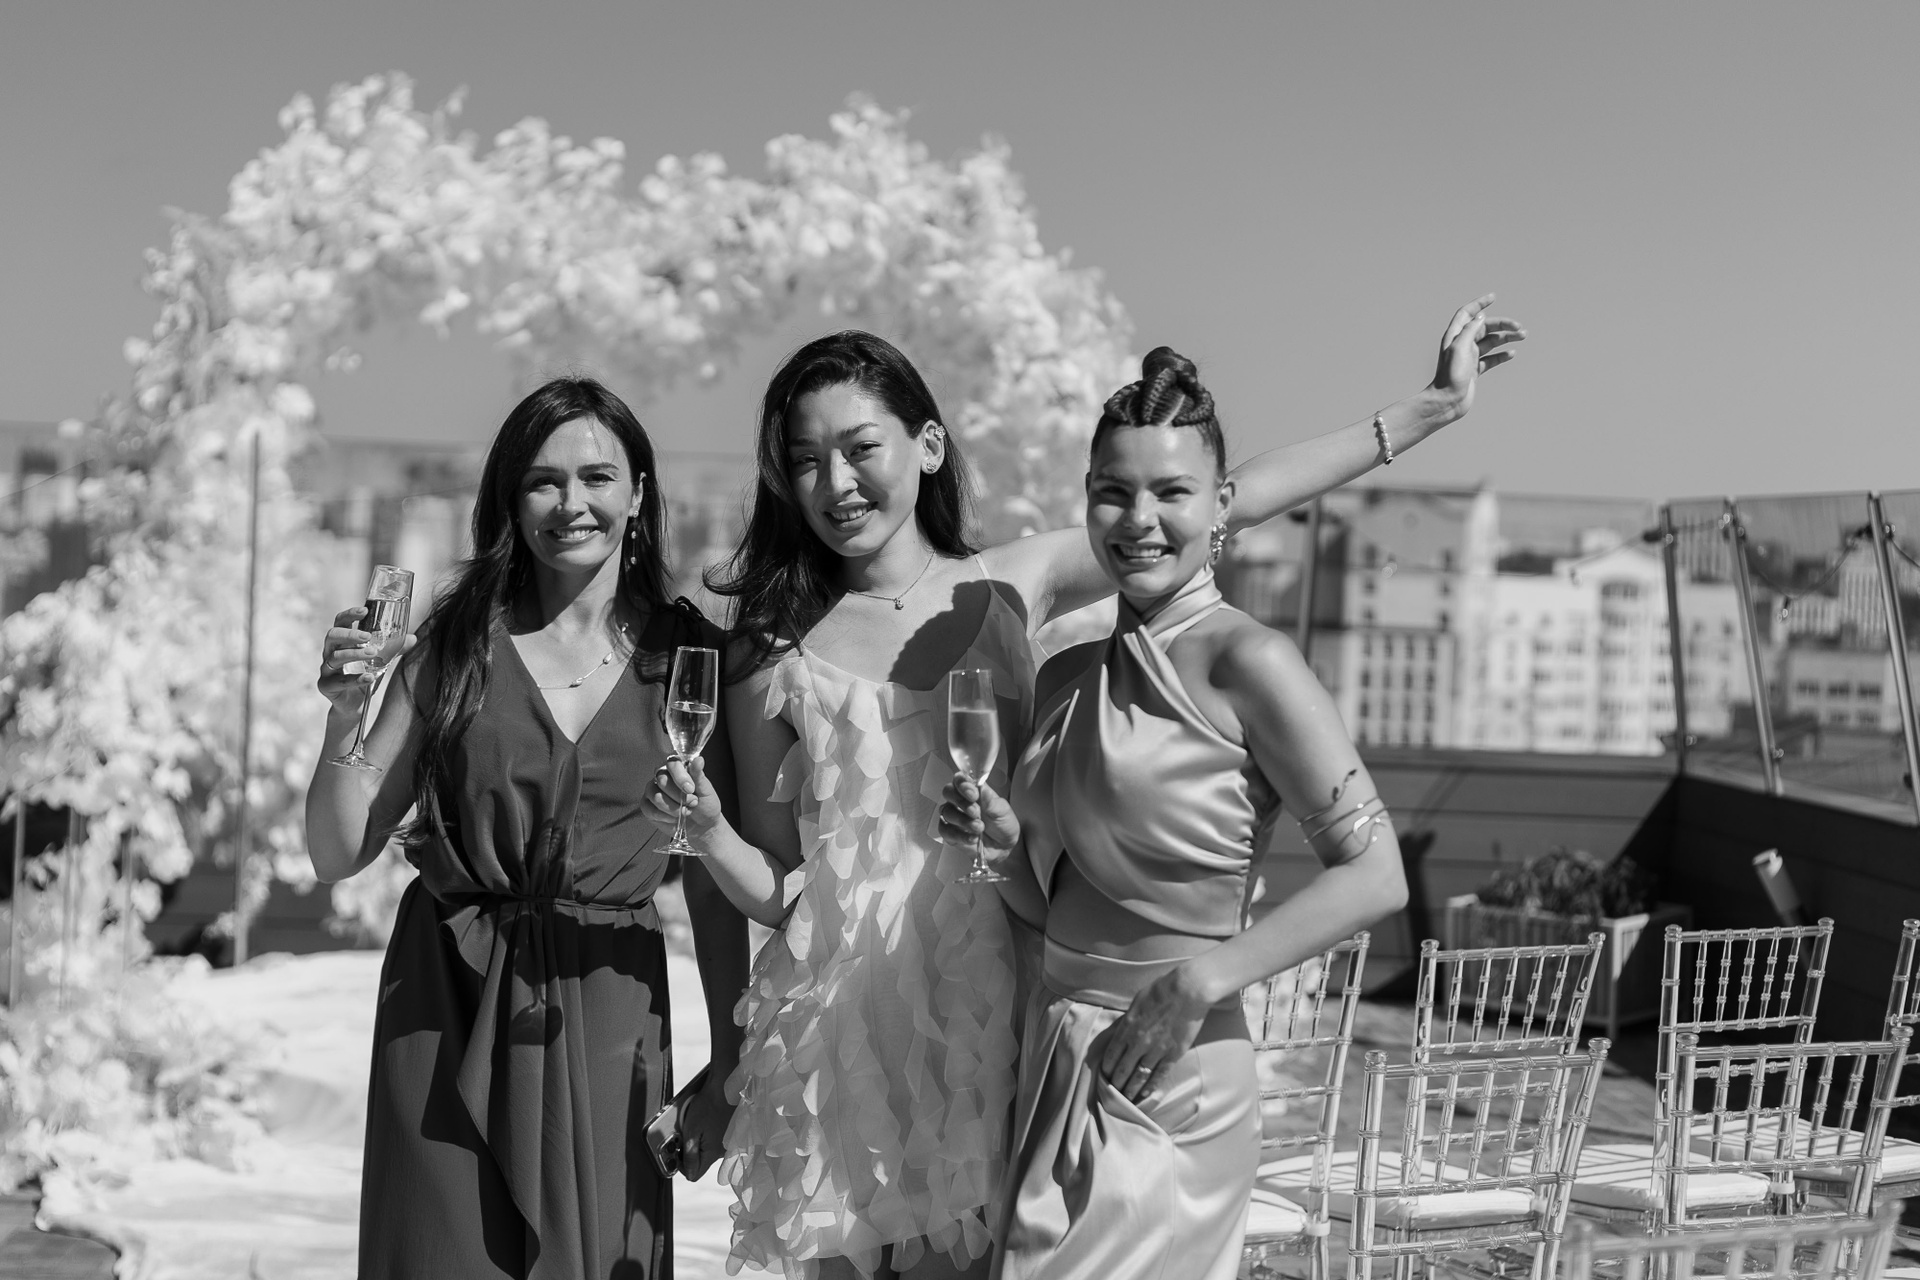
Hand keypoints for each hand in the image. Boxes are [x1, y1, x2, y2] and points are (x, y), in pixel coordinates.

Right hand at [318, 606, 414, 714]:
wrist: (355, 706)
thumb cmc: (365, 676)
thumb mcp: (381, 661)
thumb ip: (394, 649)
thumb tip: (414, 638)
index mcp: (341, 642)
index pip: (340, 622)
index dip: (350, 615)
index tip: (365, 611)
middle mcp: (330, 653)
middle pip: (332, 636)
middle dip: (350, 634)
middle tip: (367, 636)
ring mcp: (326, 670)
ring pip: (335, 657)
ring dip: (355, 654)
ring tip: (373, 653)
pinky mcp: (326, 686)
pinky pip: (338, 682)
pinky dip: (355, 679)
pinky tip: (369, 677)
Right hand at [645, 755, 724, 841]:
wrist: (702, 825)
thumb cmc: (705, 804)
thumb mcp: (705, 789)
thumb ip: (698, 775)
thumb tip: (699, 760)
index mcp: (678, 768)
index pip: (672, 764)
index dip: (680, 777)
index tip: (691, 789)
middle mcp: (662, 776)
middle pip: (662, 780)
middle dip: (679, 796)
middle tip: (692, 803)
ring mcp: (652, 790)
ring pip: (656, 796)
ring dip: (673, 808)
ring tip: (685, 811)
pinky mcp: (647, 806)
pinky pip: (650, 810)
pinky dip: (665, 817)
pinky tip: (674, 818)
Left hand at [677, 1068, 733, 1180]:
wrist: (724, 1088)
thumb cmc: (707, 1107)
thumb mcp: (691, 1131)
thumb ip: (690, 1156)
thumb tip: (689, 1175)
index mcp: (712, 1154)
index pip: (694, 1174)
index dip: (683, 1166)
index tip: (678, 1152)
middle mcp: (723, 1152)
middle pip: (701, 1162)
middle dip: (690, 1152)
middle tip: (684, 1136)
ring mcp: (728, 1143)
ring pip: (707, 1152)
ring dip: (699, 1143)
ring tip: (696, 1126)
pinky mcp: (731, 1134)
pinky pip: (715, 1142)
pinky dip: (708, 1136)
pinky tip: (705, 1123)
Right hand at [938, 773, 1020, 854]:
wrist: (1004, 847)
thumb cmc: (1002, 824)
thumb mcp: (1002, 811)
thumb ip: (991, 800)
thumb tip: (982, 788)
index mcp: (972, 790)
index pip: (960, 779)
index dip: (963, 784)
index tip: (974, 794)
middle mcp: (960, 801)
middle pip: (948, 792)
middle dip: (961, 801)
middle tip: (976, 812)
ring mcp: (953, 817)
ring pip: (947, 812)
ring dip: (963, 820)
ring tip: (979, 827)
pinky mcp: (950, 833)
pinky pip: (946, 831)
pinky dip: (960, 835)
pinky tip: (973, 838)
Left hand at [1090, 965, 1212, 1104]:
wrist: (1187, 990)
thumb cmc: (1161, 989)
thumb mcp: (1136, 1002)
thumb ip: (1128, 1020)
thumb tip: (1123, 1029)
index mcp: (1126, 1028)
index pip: (1111, 1055)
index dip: (1106, 1069)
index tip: (1104, 1076)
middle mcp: (1138, 1042)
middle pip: (1122, 1070)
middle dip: (1115, 1084)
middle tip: (1111, 1094)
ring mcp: (1156, 1050)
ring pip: (1139, 1077)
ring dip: (1131, 1090)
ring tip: (1126, 1100)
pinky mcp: (1173, 1054)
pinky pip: (1159, 1075)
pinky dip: (1151, 1087)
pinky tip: (1145, 1095)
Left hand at [1428, 293, 1525, 420]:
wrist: (1447, 402)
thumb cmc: (1451, 375)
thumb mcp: (1460, 348)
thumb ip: (1470, 330)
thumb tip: (1480, 316)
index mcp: (1455, 336)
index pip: (1467, 313)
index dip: (1479, 303)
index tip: (1493, 297)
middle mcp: (1462, 345)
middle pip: (1484, 327)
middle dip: (1502, 324)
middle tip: (1519, 327)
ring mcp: (1469, 358)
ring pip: (1491, 342)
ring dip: (1507, 338)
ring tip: (1522, 336)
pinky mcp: (1475, 371)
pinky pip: (1491, 359)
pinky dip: (1502, 355)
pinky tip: (1512, 354)